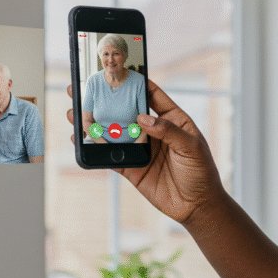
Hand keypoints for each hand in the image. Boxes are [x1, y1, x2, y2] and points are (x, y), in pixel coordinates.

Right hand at [67, 81, 224, 223]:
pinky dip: (95, 148)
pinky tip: (81, 140)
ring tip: (75, 113)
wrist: (198, 206)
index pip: (152, 95)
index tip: (118, 71)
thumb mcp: (191, 147)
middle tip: (86, 88)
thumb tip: (142, 118)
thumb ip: (168, 131)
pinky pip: (111, 156)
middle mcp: (154, 131)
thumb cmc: (202, 172)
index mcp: (172, 119)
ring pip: (114, 132)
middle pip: (126, 110)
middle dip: (107, 100)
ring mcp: (142, 149)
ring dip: (95, 122)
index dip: (136, 82)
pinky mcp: (133, 168)